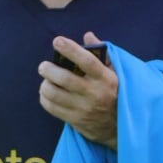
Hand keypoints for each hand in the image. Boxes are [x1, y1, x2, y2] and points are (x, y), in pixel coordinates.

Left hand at [38, 33, 117, 148]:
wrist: (119, 127)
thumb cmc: (115, 93)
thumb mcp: (115, 72)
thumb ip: (101, 53)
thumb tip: (87, 35)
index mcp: (105, 78)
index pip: (87, 61)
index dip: (70, 49)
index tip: (57, 41)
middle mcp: (94, 93)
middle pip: (65, 78)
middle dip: (49, 69)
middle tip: (44, 66)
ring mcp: (84, 108)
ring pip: (55, 94)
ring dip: (45, 84)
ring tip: (45, 80)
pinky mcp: (75, 120)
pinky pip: (52, 108)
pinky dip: (45, 98)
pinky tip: (46, 93)